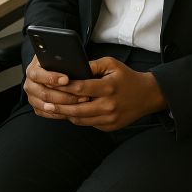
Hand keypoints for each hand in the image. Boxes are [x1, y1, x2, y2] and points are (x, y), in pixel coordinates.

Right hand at [24, 55, 89, 118]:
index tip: (66, 79)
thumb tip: (73, 64)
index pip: (39, 75)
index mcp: (32, 71)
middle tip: (79, 94)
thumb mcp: (54, 58)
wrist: (45, 70)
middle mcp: (29, 85)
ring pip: (47, 105)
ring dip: (65, 105)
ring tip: (79, 101)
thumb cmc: (53, 63)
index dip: (52, 78)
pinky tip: (72, 109)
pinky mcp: (36, 106)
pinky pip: (47, 113)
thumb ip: (60, 61)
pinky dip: (60, 112)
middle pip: (44, 93)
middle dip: (64, 95)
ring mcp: (32, 97)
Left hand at [35, 57, 167, 130]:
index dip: (63, 87)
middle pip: (76, 109)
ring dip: (65, 115)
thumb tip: (73, 68)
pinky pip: (88, 124)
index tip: (51, 85)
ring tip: (53, 109)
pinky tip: (68, 113)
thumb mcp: (111, 64)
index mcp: (108, 87)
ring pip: (80, 120)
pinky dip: (77, 119)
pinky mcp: (109, 127)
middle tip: (45, 102)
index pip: (80, 88)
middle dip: (59, 106)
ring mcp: (109, 119)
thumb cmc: (126, 77)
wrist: (147, 95)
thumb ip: (92, 65)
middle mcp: (108, 105)